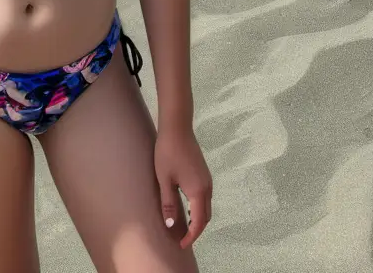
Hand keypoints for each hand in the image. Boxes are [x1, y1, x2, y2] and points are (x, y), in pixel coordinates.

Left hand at [155, 125, 211, 248]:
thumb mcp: (165, 180)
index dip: (191, 236)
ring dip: (198, 219)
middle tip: (182, 238)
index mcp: (198, 192)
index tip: (181, 245)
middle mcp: (207, 187)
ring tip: (184, 225)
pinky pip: (205, 197)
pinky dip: (199, 208)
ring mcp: (207, 179)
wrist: (177, 127)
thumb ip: (169, 203)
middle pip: (206, 216)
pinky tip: (187, 207)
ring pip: (207, 207)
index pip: (199, 222)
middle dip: (196, 230)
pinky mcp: (204, 173)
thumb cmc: (168, 153)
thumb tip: (171, 225)